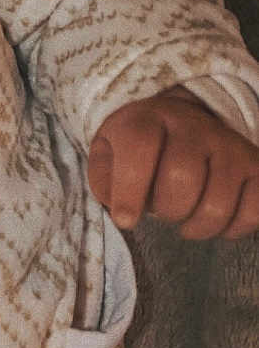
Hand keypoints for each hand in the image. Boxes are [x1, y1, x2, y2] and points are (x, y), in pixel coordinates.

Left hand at [87, 86, 258, 238]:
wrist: (180, 120)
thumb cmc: (139, 147)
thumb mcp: (109, 152)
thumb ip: (104, 177)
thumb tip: (117, 207)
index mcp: (147, 119)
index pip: (140, 146)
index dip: (129, 189)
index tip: (126, 219)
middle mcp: (192, 126)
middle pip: (182, 179)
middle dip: (166, 209)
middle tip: (161, 210)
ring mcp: (229, 145)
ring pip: (218, 203)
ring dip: (197, 226)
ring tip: (185, 219)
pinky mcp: (256, 165)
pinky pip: (254, 210)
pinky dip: (233, 228)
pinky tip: (214, 221)